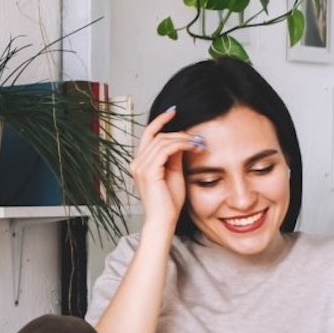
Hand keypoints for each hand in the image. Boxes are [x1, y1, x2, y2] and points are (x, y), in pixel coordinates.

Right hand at [129, 107, 203, 231]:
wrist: (164, 220)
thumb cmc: (169, 201)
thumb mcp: (174, 172)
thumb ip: (174, 156)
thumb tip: (181, 140)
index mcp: (140, 163)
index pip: (148, 135)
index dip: (160, 121)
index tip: (173, 112)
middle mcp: (137, 163)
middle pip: (157, 135)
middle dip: (178, 132)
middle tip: (195, 137)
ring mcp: (141, 167)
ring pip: (162, 140)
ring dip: (182, 139)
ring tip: (197, 144)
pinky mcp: (149, 172)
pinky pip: (165, 149)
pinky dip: (180, 145)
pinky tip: (192, 148)